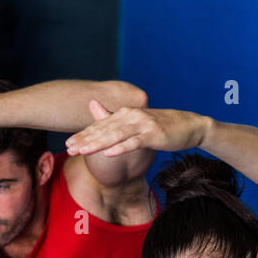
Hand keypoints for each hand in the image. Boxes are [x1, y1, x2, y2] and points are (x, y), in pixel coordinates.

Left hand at [66, 103, 208, 157]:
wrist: (190, 126)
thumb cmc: (161, 127)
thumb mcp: (135, 121)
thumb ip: (113, 116)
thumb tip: (92, 104)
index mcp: (125, 113)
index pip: (100, 126)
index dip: (83, 135)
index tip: (67, 145)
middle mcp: (131, 116)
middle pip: (104, 130)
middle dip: (85, 140)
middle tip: (68, 149)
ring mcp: (142, 125)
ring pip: (115, 135)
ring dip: (97, 143)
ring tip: (81, 151)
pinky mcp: (153, 135)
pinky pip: (134, 143)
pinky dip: (121, 148)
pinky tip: (108, 153)